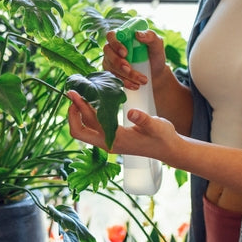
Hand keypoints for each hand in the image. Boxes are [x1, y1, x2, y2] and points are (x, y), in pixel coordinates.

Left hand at [66, 90, 181, 161]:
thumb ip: (144, 119)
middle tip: (72, 94)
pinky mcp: (111, 139)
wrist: (168, 149)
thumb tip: (132, 112)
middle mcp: (108, 144)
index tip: (74, 92)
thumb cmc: (163, 137)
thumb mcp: (156, 126)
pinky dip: (87, 115)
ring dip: (77, 114)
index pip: (92, 123)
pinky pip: (92, 128)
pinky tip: (91, 102)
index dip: (81, 106)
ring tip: (78, 96)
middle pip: (79, 132)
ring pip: (84, 130)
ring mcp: (109, 143)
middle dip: (72, 113)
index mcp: (117, 140)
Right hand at [102, 29, 168, 89]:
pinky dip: (124, 82)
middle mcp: (113, 47)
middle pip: (107, 52)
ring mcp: (110, 60)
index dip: (115, 44)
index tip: (125, 53)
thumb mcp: (157, 45)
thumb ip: (151, 36)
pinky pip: (113, 77)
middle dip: (118, 62)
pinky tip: (135, 86)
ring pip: (110, 67)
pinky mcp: (111, 72)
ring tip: (141, 80)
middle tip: (129, 69)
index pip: (111, 36)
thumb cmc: (155, 56)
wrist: (155, 74)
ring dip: (124, 75)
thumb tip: (138, 34)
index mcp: (122, 36)